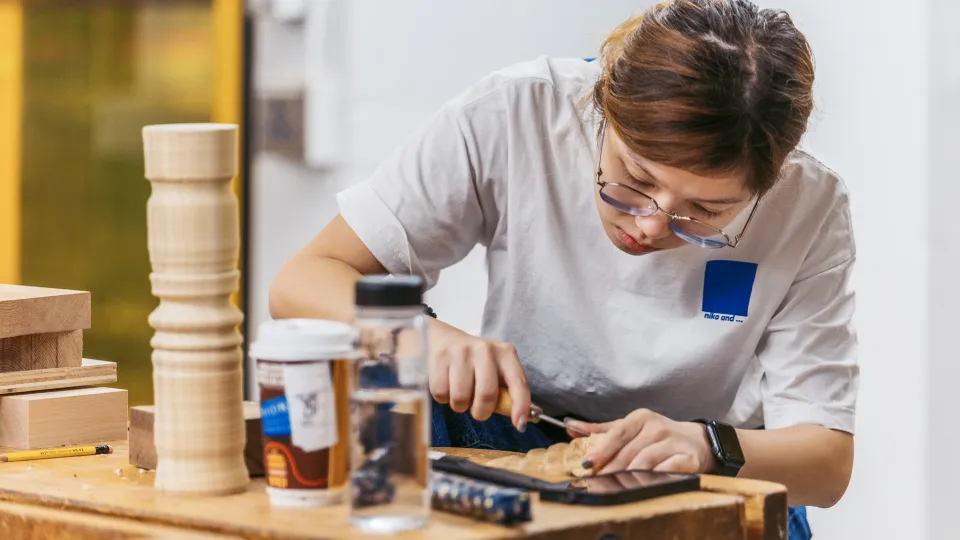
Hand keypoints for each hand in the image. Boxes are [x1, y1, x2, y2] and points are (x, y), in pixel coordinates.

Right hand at [428, 327, 530, 430]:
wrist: (445, 337)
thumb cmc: (475, 362)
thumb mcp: (495, 370)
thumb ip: (505, 393)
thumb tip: (520, 422)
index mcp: (506, 354)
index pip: (519, 383)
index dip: (521, 406)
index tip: (520, 425)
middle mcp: (486, 350)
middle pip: (487, 395)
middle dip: (481, 412)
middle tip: (476, 409)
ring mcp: (462, 352)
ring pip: (460, 398)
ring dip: (459, 405)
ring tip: (460, 393)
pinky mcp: (440, 356)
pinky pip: (441, 393)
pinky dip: (443, 398)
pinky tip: (447, 385)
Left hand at [566, 409, 713, 474]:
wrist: (697, 441)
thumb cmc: (658, 436)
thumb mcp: (630, 428)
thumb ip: (601, 430)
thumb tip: (570, 427)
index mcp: (641, 418)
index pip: (617, 434)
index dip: (601, 450)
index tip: (587, 464)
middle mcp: (657, 427)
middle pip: (629, 451)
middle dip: (610, 469)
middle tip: (597, 483)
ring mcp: (673, 442)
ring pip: (646, 461)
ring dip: (628, 476)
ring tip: (615, 487)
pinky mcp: (688, 458)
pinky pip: (668, 469)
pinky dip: (654, 477)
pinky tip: (643, 484)